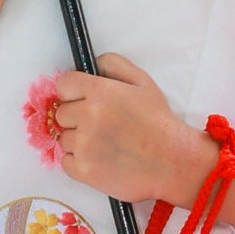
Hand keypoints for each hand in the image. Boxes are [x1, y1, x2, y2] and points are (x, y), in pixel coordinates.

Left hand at [49, 54, 216, 203]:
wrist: (172, 162)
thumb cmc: (158, 122)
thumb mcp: (143, 82)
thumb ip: (113, 65)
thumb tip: (91, 64)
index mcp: (100, 92)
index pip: (63, 85)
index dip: (74, 92)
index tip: (84, 100)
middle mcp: (88, 117)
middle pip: (62, 113)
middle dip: (77, 117)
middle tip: (101, 125)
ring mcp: (84, 146)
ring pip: (64, 139)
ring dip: (79, 141)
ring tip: (105, 144)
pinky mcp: (83, 170)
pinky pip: (66, 162)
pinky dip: (80, 162)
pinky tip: (101, 159)